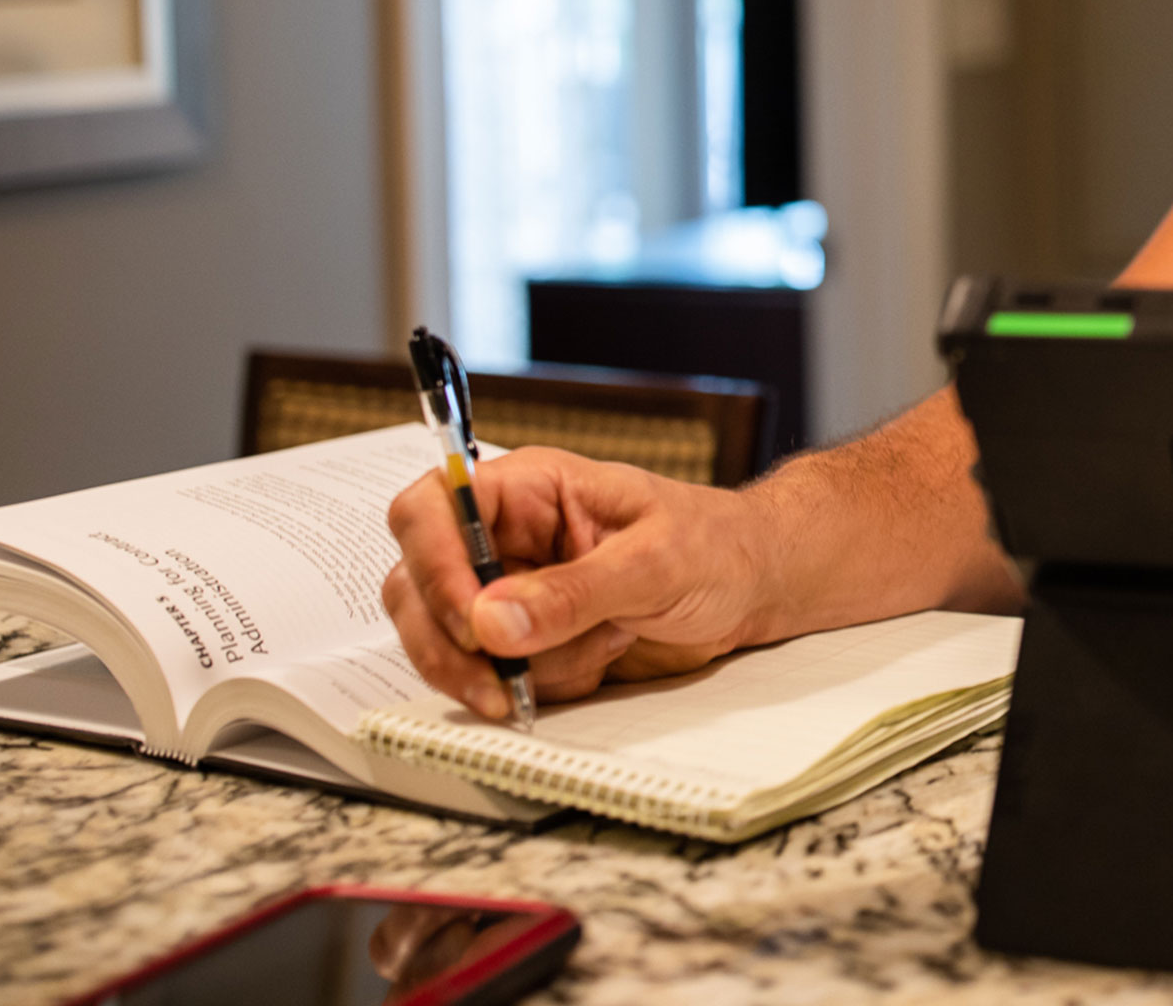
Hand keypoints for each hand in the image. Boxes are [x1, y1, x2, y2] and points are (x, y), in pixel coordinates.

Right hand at [382, 447, 767, 717]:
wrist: (756, 588)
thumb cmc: (717, 547)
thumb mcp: (656, 562)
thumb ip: (574, 591)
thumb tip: (490, 620)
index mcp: (530, 489)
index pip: (432, 509)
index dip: (433, 564)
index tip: (470, 620)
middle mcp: (506, 538)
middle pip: (416, 587)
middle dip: (455, 644)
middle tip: (504, 681)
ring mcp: (511, 593)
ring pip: (448, 641)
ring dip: (514, 667)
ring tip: (598, 647)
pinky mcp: (528, 639)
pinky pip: (494, 674)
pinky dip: (541, 684)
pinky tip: (602, 657)